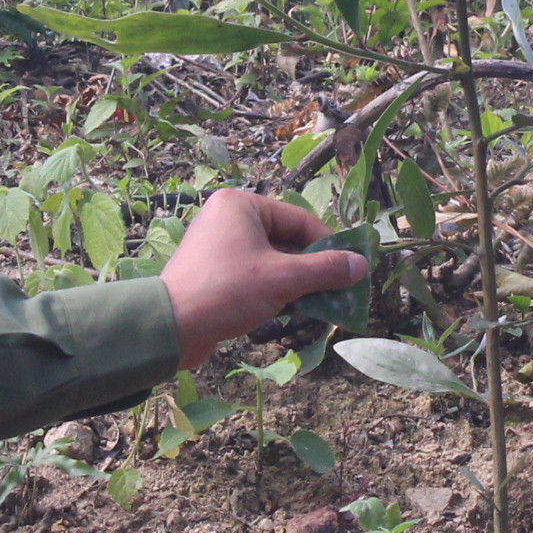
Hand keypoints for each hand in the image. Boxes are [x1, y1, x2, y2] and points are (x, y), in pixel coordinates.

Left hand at [161, 189, 368, 360]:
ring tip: (316, 306)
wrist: (170, 327)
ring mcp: (218, 245)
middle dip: (311, 268)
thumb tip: (362, 265)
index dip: (329, 245)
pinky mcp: (213, 272)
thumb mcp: (283, 279)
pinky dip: (272, 290)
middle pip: (286, 240)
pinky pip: (253, 275)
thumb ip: (325, 270)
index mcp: (242, 205)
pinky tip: (289, 312)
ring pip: (271, 260)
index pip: (300, 220)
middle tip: (336, 292)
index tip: (350, 269)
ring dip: (294, 283)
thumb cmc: (227, 291)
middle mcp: (228, 218)